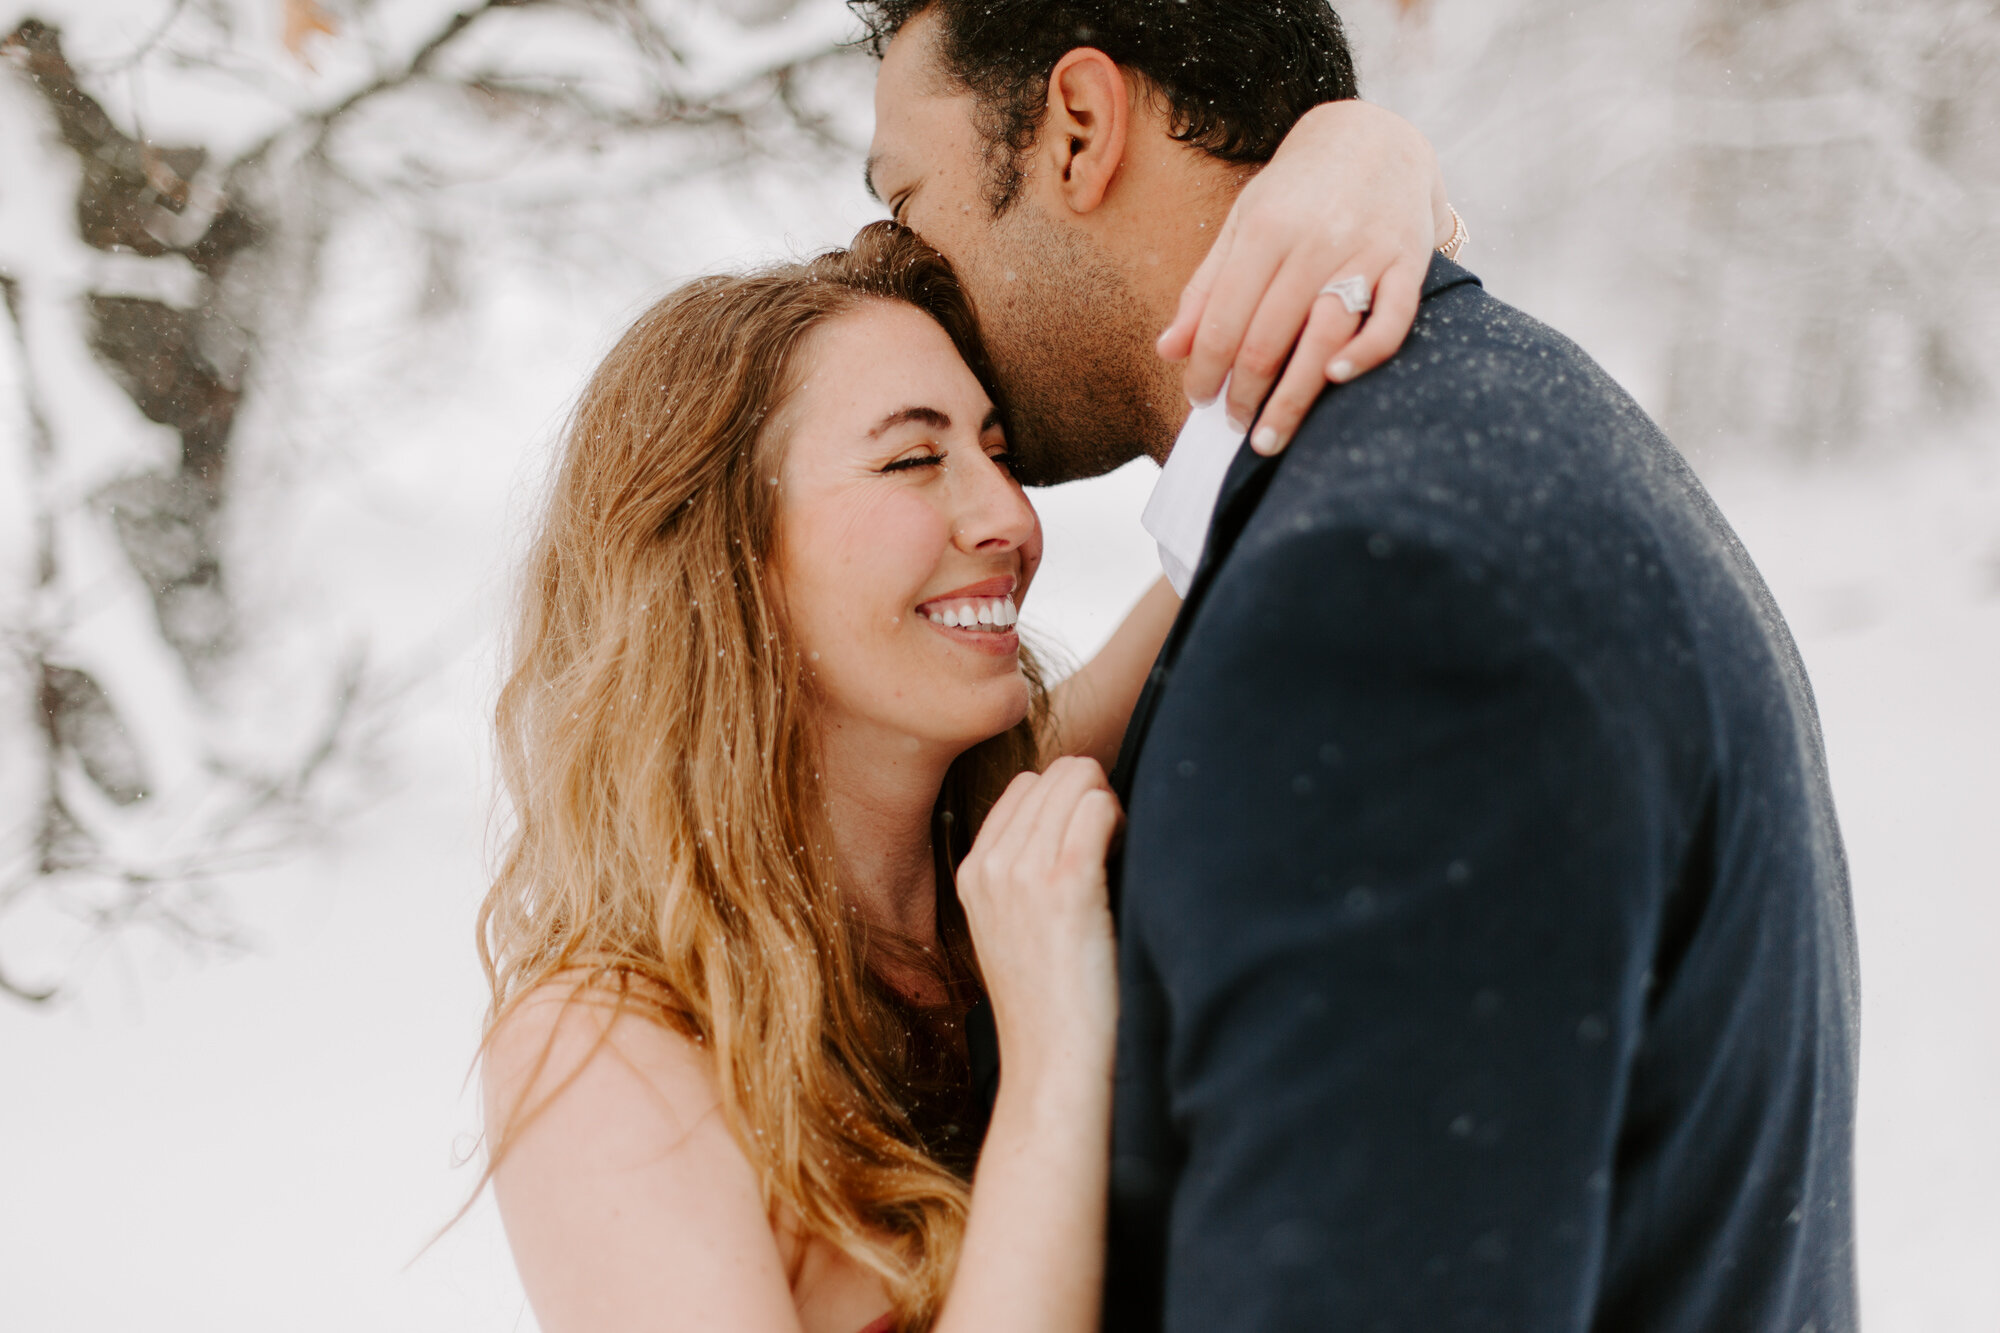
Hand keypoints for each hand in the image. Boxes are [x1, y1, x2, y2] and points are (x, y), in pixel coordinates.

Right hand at [956, 758, 1122, 1084]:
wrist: (1054, 1063)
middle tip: (1113, 848)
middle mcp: (990, 865)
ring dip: (1110, 807)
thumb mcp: (1012, 932)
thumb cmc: (1052, 1004)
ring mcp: (1022, 872)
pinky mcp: (1065, 884)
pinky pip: (1098, 805)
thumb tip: (1072, 822)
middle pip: (1054, 774)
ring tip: (1119, 856)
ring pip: (1078, 779)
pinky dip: (1121, 820)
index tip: (1089, 843)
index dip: (1067, 803)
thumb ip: (1023, 876)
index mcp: (972, 871)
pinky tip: (1126, 858)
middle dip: (1092, 797)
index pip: (1025, 786)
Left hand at [1156, 100, 1450, 455]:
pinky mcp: (1408, 262)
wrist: (1375, 137)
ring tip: (1269, 436)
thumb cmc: (1298, 191)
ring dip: (1292, 400)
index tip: (1199, 400)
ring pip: (1322, 340)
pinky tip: (1334, 380)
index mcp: (1265, 232)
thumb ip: (1206, 288)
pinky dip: (1365, 354)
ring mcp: (1365, 252)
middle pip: (1267, 341)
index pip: (1223, 322)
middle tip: (1233, 424)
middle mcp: (1314, 242)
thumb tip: (1167, 350)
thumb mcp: (1243, 225)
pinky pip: (1392, 320)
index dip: (1205, 371)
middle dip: (1244, 396)